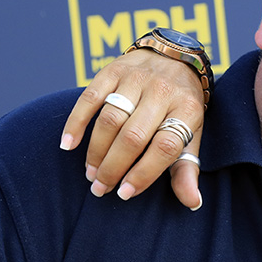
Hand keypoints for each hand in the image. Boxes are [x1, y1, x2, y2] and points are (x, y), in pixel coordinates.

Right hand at [60, 48, 205, 207]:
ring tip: (91, 173)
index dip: (144, 173)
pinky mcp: (113, 70)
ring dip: (96, 151)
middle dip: (114, 167)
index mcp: (187, 109)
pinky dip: (76, 122)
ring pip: (110, 120)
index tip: (125, 193)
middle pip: (133, 136)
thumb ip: (187, 168)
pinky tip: (68, 144)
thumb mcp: (192, 134)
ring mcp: (137, 78)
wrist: (175, 58)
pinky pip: (90, 98)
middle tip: (101, 188)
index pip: (164, 146)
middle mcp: (163, 92)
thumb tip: (192, 202)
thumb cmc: (182, 107)